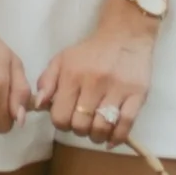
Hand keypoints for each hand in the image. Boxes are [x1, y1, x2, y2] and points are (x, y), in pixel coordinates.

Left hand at [37, 0, 156, 148]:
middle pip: (80, 125)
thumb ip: (47, 82)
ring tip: (96, 130)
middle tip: (83, 123)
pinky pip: (126, 125)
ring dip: (96, 136)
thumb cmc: (90, 51)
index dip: (61, 123)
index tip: (67, 118)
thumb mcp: (62, 60)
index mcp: (72, 75)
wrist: (125, 35)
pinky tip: (111, 139)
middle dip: (79, 130)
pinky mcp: (137, 95)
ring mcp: (117, 90)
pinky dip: (117, 138)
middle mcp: (93, 83)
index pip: (60, 116)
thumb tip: (38, 106)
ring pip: (102, 128)